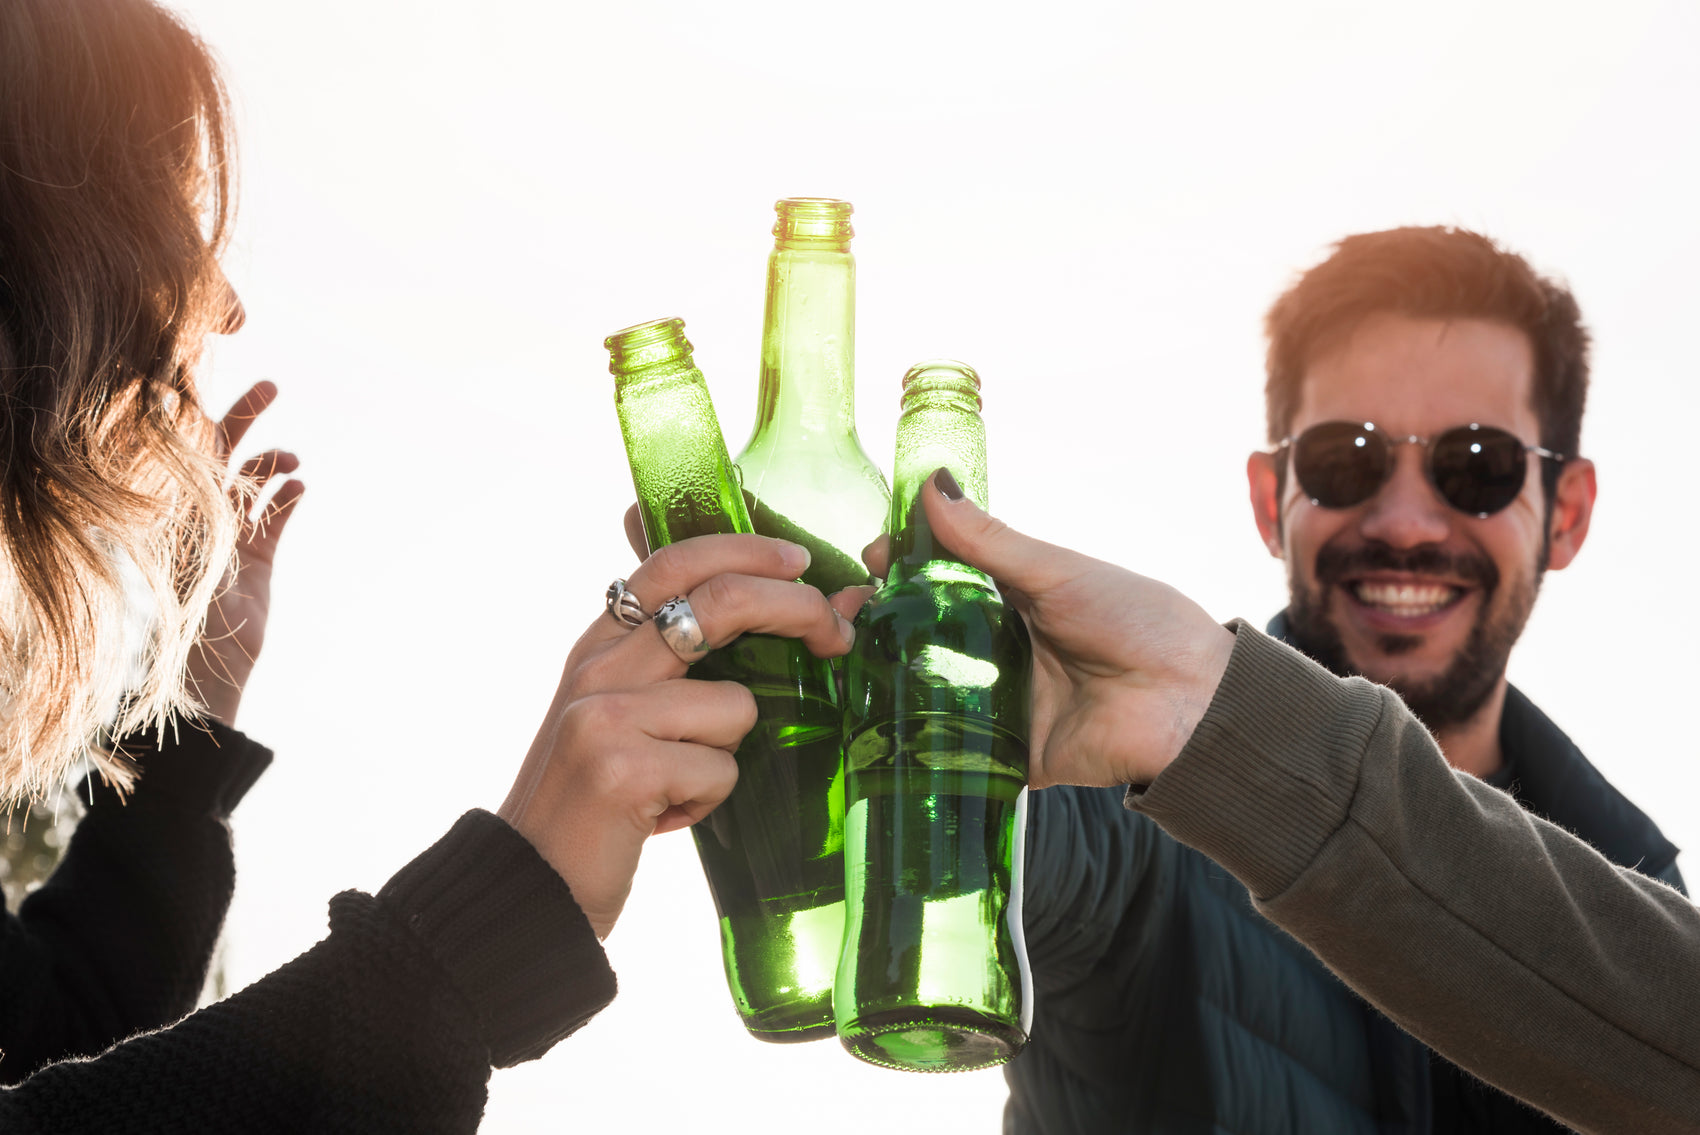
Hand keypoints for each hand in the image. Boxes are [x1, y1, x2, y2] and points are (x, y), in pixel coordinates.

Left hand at [186, 382, 304, 725]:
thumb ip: (197, 486)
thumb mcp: (192, 536)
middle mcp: (202, 515)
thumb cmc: (190, 599)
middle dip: (248, 418)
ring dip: (274, 463)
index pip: (193, 446)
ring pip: (256, 482)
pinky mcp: (258, 560)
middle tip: (273, 385)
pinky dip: (289, 497)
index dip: (210, 410)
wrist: (212, 661)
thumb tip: (187, 423)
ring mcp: (231, 535)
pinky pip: (277, 516)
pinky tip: (301, 486)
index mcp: (179, 506)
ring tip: (293, 461)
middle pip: (225, 453)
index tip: (224, 378)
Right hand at [499, 533, 856, 939]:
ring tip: (679, 785)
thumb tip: (790, 616)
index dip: (744, 548)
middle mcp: (596, 668)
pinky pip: (721, 768)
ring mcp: (605, 716)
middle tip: (835, 633)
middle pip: (719, 601)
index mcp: (598, 646)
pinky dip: (708, 799)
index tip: (798, 559)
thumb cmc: (596, 803)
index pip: (674, 561)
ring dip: (728, 754)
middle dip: (796, 608)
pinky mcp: (622, 770)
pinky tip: (663, 816)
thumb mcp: (622, 716)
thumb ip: (679, 667)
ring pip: (735, 704)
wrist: (528, 886)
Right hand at [854, 470, 1234, 789]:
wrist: (1192, 702)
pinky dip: (923, 747)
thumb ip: (991, 541)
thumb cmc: (1138, 621)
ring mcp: (1003, 704)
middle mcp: (1002, 650)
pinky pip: (958, 755)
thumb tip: (933, 485)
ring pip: (932, 693)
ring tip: (849, 662)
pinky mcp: (1011, 756)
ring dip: (890, 681)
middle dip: (883, 624)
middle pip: (928, 635)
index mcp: (1016, 599)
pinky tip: (878, 730)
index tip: (872, 557)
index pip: (945, 578)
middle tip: (846, 614)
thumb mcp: (1059, 573)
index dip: (905, 566)